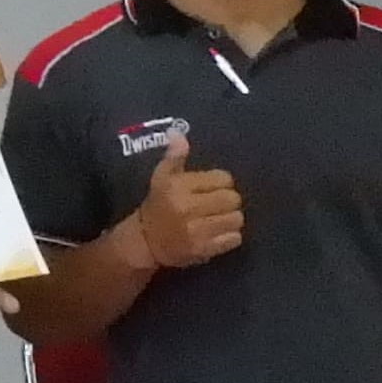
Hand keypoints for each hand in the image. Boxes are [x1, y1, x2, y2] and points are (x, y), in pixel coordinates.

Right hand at [120, 134, 244, 268]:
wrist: (144, 242)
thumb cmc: (158, 205)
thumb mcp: (162, 178)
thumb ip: (175, 157)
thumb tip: (178, 133)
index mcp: (178, 187)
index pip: (224, 178)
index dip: (219, 183)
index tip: (208, 190)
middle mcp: (187, 208)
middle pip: (233, 199)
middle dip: (227, 202)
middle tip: (214, 206)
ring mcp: (196, 231)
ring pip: (236, 219)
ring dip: (230, 219)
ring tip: (216, 220)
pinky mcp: (204, 249)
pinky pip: (234, 238)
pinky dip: (229, 237)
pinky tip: (216, 235)